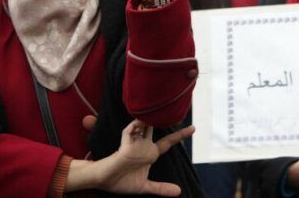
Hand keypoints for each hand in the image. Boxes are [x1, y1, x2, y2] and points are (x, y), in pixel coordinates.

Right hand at [66, 121, 194, 194]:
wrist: (106, 182)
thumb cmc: (123, 181)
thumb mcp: (145, 186)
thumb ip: (161, 188)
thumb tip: (179, 191)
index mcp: (150, 154)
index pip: (167, 142)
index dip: (179, 136)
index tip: (193, 128)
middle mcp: (144, 146)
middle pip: (155, 129)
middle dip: (162, 119)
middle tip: (172, 109)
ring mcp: (134, 144)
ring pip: (143, 126)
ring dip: (148, 120)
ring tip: (157, 112)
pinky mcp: (124, 146)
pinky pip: (129, 132)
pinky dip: (133, 127)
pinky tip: (138, 123)